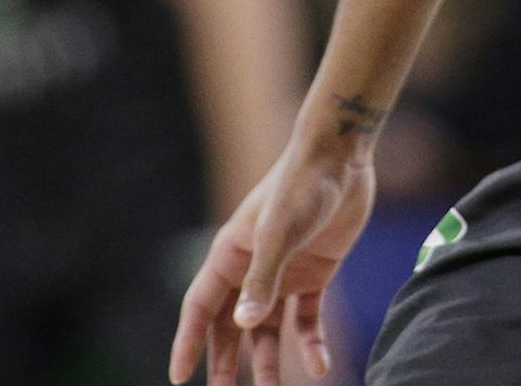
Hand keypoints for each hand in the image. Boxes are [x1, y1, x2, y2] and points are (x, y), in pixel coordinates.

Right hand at [171, 148, 374, 385]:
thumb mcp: (279, 233)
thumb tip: (242, 327)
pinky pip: (306, 319)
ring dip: (269, 362)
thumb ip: (262, 280)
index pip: (200, 307)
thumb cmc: (302, 187)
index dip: (188, 342)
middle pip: (231, 326)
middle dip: (226, 363)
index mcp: (230, 254)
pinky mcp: (315, 273)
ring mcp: (283, 272)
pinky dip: (311, 344)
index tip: (179, 379)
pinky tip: (320, 367)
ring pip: (268, 329)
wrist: (341, 156)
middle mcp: (251, 267)